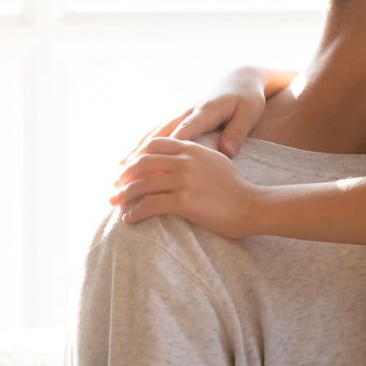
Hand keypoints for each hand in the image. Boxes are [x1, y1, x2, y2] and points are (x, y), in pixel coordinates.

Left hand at [111, 137, 261, 238]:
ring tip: (116, 205)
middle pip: (142, 163)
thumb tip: (172, 160)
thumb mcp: (215, 162)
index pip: (153, 145)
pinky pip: (150, 205)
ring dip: (124, 195)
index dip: (134, 156)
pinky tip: (129, 220)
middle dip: (123, 176)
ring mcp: (185, 180)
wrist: (252, 205)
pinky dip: (135, 213)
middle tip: (113, 189)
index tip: (123, 169)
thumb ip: (194, 156)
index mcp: (193, 149)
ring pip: (142, 184)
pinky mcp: (185, 201)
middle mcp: (186, 161)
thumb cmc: (234, 188)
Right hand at [117, 67, 271, 162]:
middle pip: (162, 134)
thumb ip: (237, 132)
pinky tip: (129, 158)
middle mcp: (188, 112)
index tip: (156, 165)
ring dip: (137, 150)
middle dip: (144, 153)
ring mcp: (181, 114)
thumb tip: (226, 153)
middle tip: (127, 173)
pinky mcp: (180, 118)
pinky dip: (142, 145)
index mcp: (206, 112)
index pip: (185, 131)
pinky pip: (158, 132)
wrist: (240, 79)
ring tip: (119, 169)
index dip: (169, 148)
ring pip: (155, 133)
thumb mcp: (249, 114)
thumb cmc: (247, 99)